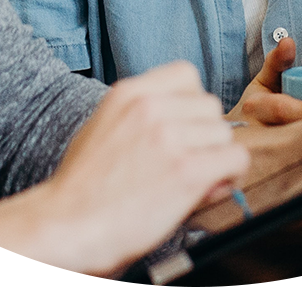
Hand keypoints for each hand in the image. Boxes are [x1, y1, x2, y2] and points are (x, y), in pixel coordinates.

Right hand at [44, 61, 248, 275]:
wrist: (66, 226)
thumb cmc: (82, 186)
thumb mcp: (105, 127)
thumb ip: (145, 117)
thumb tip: (188, 126)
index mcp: (130, 92)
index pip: (187, 74)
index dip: (191, 103)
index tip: (184, 126)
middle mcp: (151, 107)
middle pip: (210, 105)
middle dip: (205, 133)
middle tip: (190, 159)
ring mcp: (169, 137)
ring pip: (223, 133)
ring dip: (216, 156)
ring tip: (195, 177)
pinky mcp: (186, 170)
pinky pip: (235, 158)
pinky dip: (229, 175)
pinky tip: (211, 187)